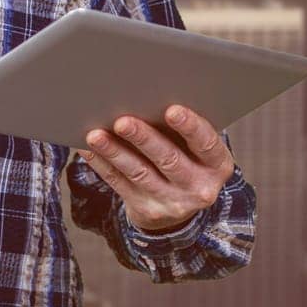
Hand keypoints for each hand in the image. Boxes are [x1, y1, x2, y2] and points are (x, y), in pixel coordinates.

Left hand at [80, 103, 234, 233]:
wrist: (180, 205)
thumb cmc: (188, 158)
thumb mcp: (197, 148)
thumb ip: (183, 129)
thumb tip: (147, 95)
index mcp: (217, 165)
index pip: (206, 144)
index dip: (190, 127)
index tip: (172, 110)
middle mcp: (199, 187)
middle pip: (169, 159)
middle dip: (144, 138)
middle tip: (122, 121)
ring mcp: (172, 202)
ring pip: (139, 173)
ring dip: (115, 152)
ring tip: (96, 135)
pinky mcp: (146, 210)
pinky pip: (120, 185)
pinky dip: (102, 165)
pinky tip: (89, 149)